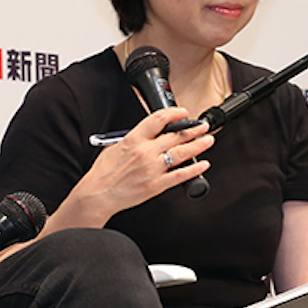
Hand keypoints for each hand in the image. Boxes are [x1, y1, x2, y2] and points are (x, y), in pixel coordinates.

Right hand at [65, 108, 214, 224]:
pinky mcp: (157, 185)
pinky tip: (203, 164)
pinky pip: (180, 175)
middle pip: (175, 135)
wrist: (98, 194)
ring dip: (198, 145)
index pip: (159, 119)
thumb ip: (134, 139)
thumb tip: (148, 134)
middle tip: (203, 126)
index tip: (183, 113)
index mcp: (134, 139)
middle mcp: (146, 152)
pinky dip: (194, 169)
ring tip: (208, 140)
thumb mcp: (115, 147)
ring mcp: (153, 169)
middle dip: (193, 129)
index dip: (175, 114)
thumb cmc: (103, 173)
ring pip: (182, 153)